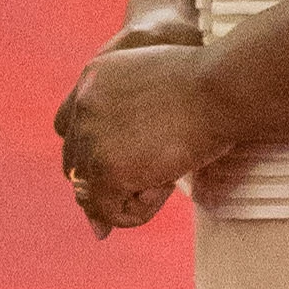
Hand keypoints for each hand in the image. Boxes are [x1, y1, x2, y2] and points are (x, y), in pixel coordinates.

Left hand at [54, 44, 229, 234]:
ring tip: (167, 175)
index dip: (92, 152)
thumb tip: (121, 168)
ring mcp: (91, 139)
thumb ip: (132, 121)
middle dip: (109, 181)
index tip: (123, 163)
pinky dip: (138, 211)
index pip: (67, 127)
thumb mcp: (159, 92)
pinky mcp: (106, 170)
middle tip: (154, 176)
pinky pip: (110, 211)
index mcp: (93, 76)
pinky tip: (165, 185)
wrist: (221, 88)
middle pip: (75, 166)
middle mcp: (83, 105)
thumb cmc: (210, 88)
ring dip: (130, 194)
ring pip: (93, 192)